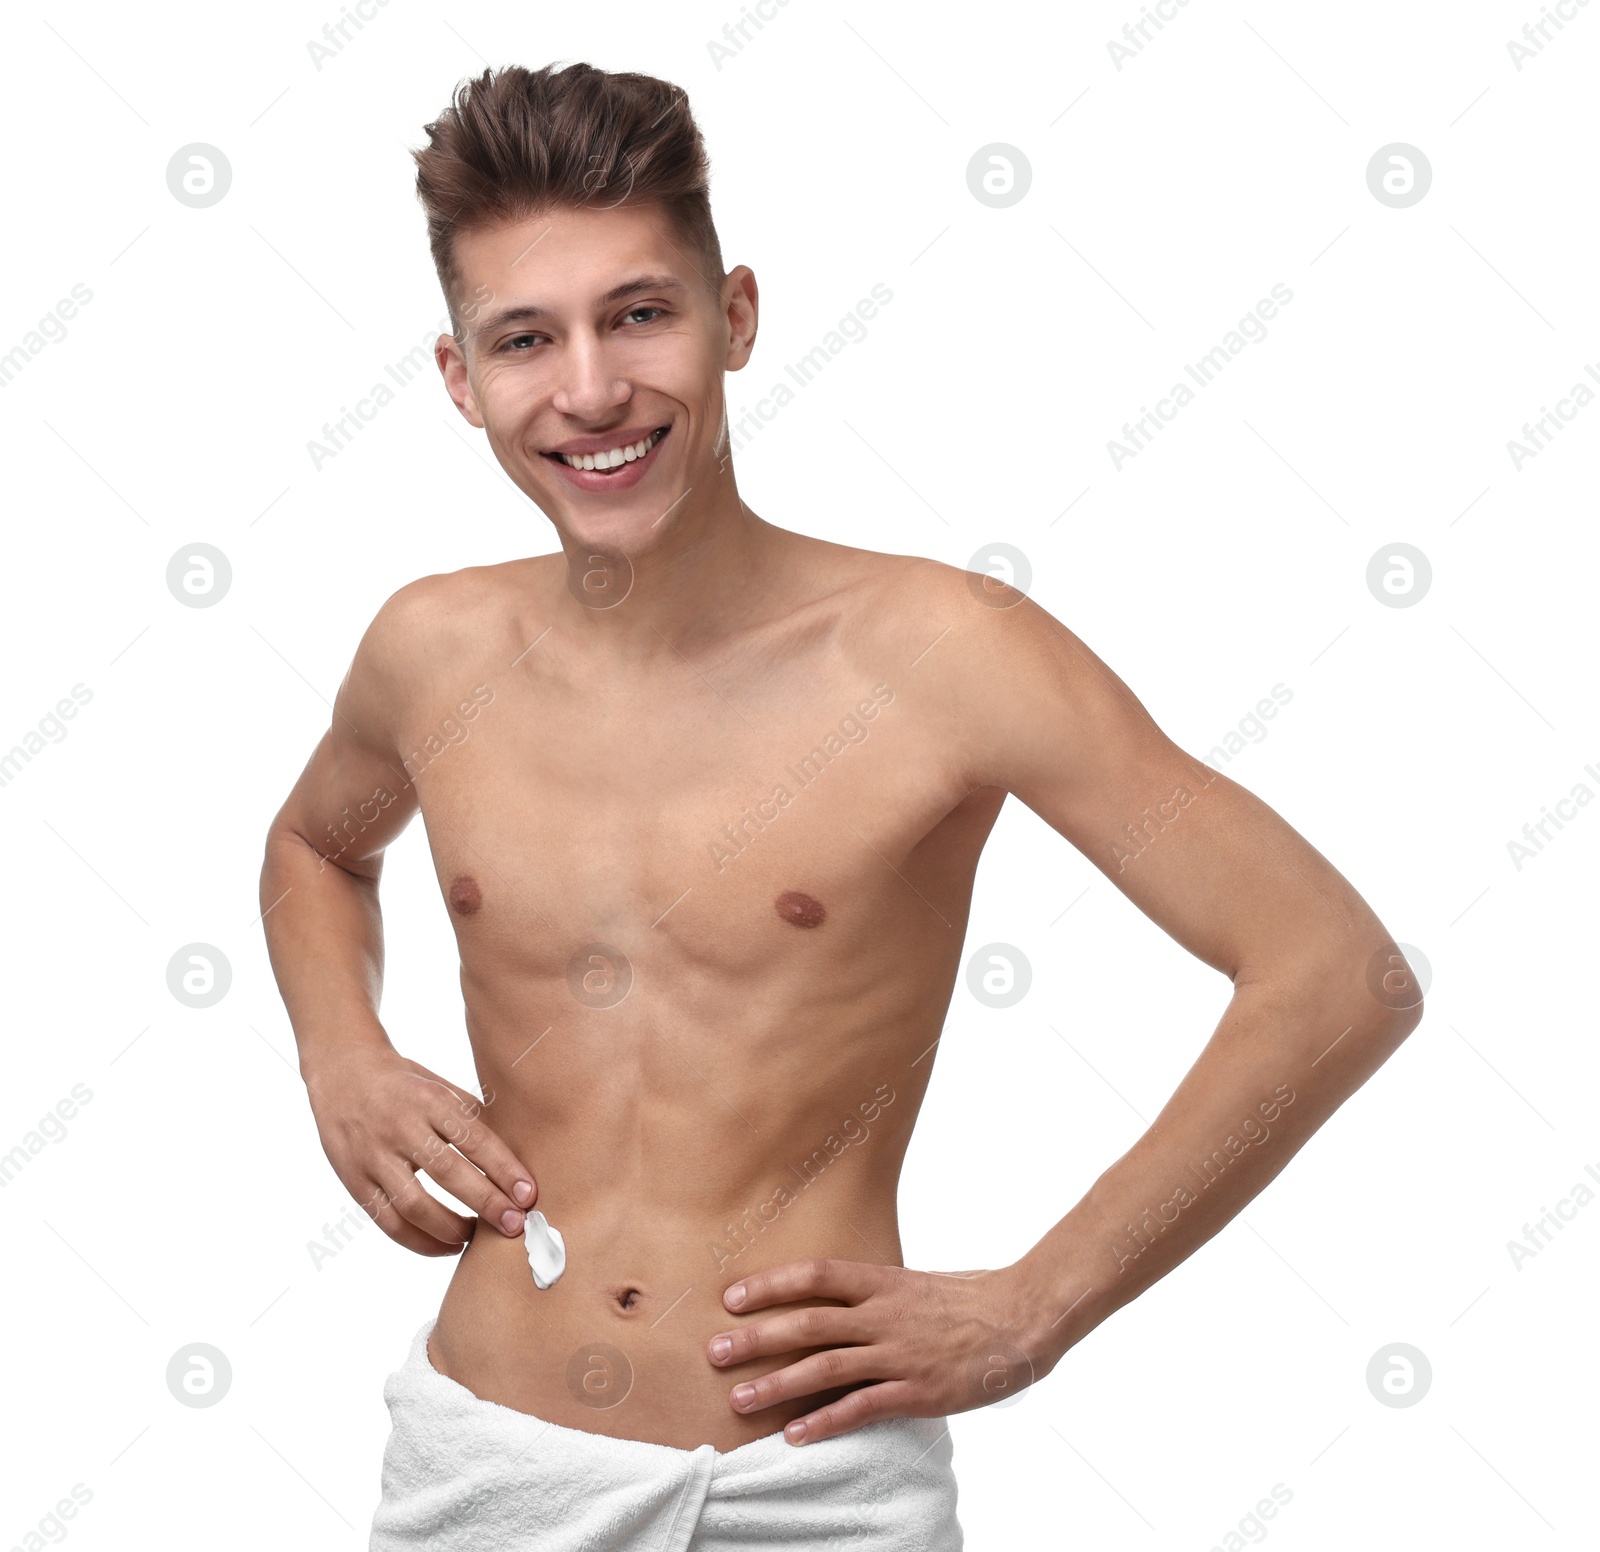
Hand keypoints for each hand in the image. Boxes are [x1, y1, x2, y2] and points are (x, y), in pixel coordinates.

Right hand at [303, 1043, 536, 1255]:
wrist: (343, 1072)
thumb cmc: (406, 1084)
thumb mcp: (440, 1086)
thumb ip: (472, 1118)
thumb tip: (513, 1156)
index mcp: (430, 1100)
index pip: (475, 1139)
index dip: (504, 1169)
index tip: (528, 1194)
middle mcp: (401, 1127)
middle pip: (448, 1173)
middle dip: (486, 1203)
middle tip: (514, 1224)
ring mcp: (374, 1156)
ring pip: (415, 1205)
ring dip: (451, 1229)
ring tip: (476, 1238)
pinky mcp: (354, 1180)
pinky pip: (388, 1221)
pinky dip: (419, 1241)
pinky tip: (445, 1246)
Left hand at [706, 1258, 1046, 1444]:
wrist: (1021, 1319)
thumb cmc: (968, 1299)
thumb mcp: (915, 1284)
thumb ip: (876, 1292)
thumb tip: (838, 1297)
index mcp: (882, 1282)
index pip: (816, 1276)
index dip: (772, 1285)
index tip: (732, 1297)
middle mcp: (883, 1315)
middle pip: (807, 1323)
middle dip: (756, 1338)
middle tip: (714, 1350)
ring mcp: (898, 1354)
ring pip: (824, 1368)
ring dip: (776, 1385)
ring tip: (738, 1400)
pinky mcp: (916, 1390)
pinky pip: (861, 1407)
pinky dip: (824, 1421)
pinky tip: (793, 1435)